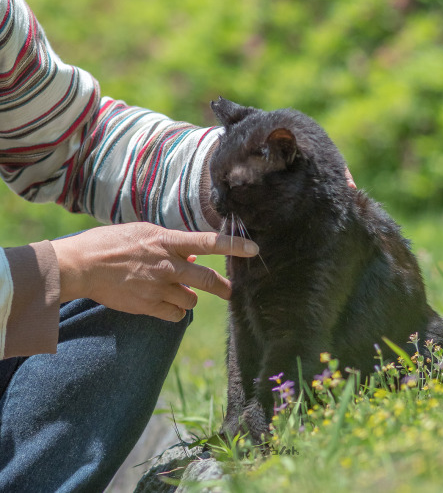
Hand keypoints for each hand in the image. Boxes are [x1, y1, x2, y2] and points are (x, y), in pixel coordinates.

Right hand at [51, 223, 257, 321]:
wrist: (84, 265)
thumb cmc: (112, 243)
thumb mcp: (145, 233)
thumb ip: (171, 244)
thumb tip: (193, 256)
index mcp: (168, 241)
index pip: (210, 242)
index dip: (235, 246)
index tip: (254, 250)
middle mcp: (168, 264)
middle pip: (208, 280)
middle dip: (224, 287)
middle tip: (229, 291)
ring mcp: (158, 287)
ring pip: (192, 300)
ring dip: (190, 297)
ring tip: (177, 291)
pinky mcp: (148, 306)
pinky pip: (176, 314)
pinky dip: (175, 311)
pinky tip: (166, 304)